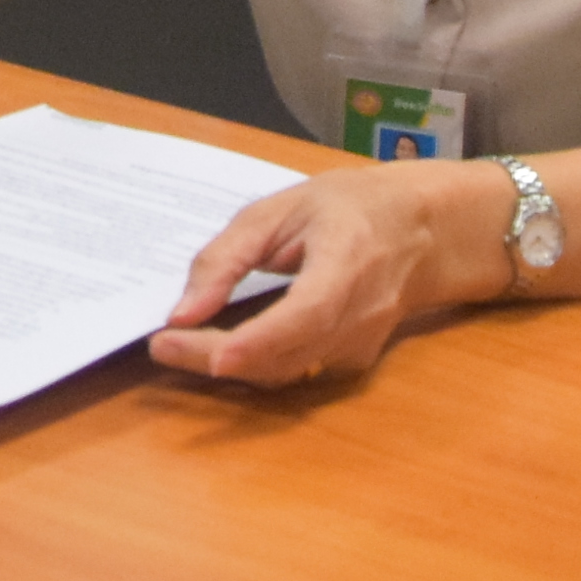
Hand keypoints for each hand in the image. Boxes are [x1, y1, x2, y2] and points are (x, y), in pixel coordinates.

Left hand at [147, 157, 513, 386]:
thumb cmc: (347, 207)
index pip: (307, 312)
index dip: (260, 340)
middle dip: (217, 358)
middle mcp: (361, 314)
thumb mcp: (278, 208)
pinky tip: (217, 346)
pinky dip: (253, 365)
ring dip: (228, 366)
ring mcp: (360, 346)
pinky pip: (294, 371)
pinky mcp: (351, 362)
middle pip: (286, 355)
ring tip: (176, 346)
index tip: (211, 354)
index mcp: (349, 260)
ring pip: (285, 373)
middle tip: (160, 346)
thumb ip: (227, 258)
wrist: (420, 232)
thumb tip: (182, 312)